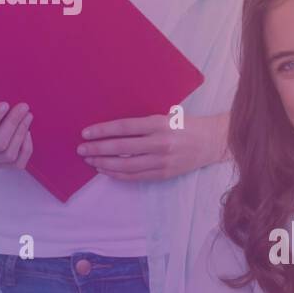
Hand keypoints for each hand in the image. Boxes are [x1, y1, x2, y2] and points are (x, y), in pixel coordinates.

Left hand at [77, 112, 226, 181]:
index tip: (86, 133)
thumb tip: (113, 129)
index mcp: (159, 124)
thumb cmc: (185, 125)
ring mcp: (162, 161)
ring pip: (126, 165)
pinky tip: (106, 170)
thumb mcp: (166, 116)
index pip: (124, 127)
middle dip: (98, 149)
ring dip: (105, 164)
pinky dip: (118, 174)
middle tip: (81, 150)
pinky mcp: (164, 174)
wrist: (212, 141)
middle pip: (121, 147)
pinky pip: (136, 176)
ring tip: (91, 161)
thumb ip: (143, 123)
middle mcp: (160, 143)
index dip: (103, 131)